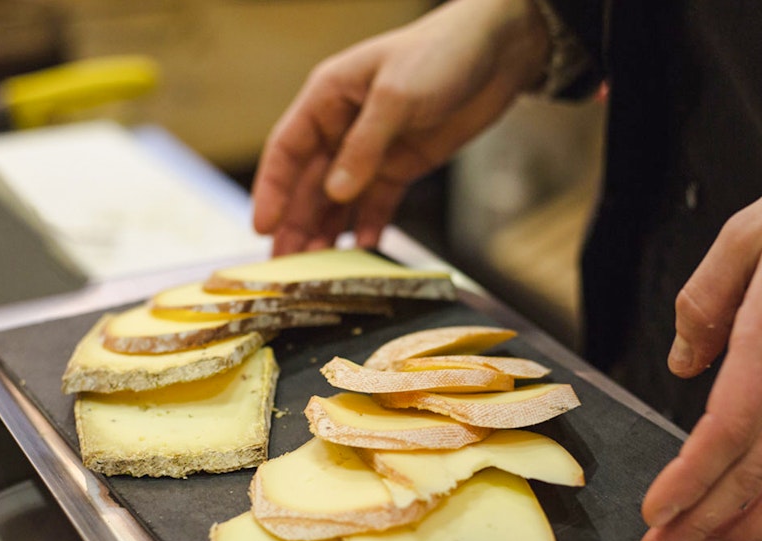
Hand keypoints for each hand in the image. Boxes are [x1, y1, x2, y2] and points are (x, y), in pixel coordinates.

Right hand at [251, 0, 548, 254]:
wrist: (499, 51)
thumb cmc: (441, 53)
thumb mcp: (397, 96)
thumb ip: (364, 147)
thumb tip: (336, 193)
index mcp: (328, 98)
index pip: (286, 150)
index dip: (271, 190)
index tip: (262, 227)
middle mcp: (343, 126)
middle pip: (309, 183)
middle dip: (296, 224)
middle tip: (284, 265)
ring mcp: (373, 150)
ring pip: (340, 199)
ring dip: (327, 232)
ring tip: (318, 268)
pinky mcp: (403, 165)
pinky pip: (377, 202)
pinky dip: (368, 226)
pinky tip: (361, 249)